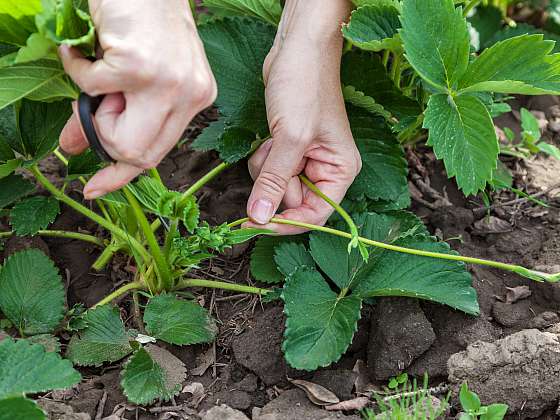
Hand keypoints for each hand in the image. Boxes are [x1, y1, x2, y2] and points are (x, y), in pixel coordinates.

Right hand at [59, 0, 215, 198]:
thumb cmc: (142, 19)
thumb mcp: (136, 74)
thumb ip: (113, 113)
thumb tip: (73, 147)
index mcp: (195, 98)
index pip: (160, 152)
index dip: (124, 175)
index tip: (96, 188)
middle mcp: (190, 95)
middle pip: (141, 155)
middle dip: (107, 140)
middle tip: (99, 103)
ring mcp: (168, 83)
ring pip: (119, 137)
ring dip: (95, 109)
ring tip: (101, 72)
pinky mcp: (140, 67)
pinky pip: (90, 89)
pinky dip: (76, 68)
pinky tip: (85, 49)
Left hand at [245, 2, 359, 233]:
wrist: (297, 48)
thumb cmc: (305, 86)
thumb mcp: (290, 139)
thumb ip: (274, 182)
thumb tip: (259, 219)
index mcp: (340, 171)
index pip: (315, 215)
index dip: (286, 223)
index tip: (255, 225)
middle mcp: (326, 170)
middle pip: (292, 202)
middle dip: (274, 183)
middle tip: (272, 155)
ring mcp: (306, 160)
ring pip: (276, 186)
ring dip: (265, 169)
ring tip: (271, 141)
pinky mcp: (289, 149)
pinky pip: (270, 170)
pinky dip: (263, 158)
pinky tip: (268, 136)